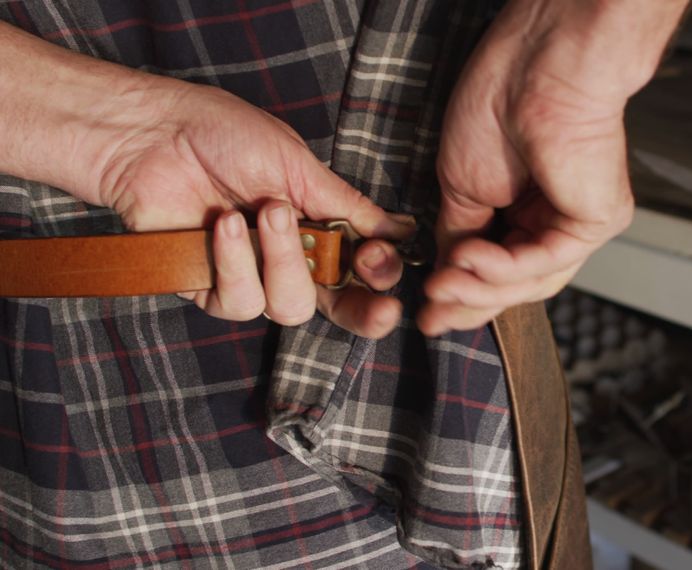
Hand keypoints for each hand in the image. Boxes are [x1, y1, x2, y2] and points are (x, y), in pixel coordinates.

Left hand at [98, 82, 413, 335]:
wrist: (153, 135)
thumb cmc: (224, 136)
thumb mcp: (299, 166)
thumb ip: (348, 205)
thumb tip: (401, 230)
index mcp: (321, 227)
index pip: (363, 270)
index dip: (380, 277)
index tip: (379, 260)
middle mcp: (291, 259)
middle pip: (341, 309)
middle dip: (364, 312)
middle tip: (380, 308)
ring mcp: (252, 276)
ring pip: (291, 308)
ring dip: (283, 260)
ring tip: (264, 213)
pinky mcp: (209, 288)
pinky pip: (239, 302)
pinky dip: (235, 263)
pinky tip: (225, 224)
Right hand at [419, 0, 689, 334]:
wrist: (536, 63)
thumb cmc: (501, 99)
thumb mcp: (462, 184)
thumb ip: (459, 235)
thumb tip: (445, 276)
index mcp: (527, 206)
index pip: (496, 267)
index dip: (460, 293)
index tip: (424, 310)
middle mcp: (556, 217)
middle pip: (515, 284)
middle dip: (468, 302)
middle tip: (429, 313)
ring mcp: (578, 221)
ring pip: (531, 282)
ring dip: (479, 289)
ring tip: (440, 286)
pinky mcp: (596, 220)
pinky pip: (546, 261)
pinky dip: (503, 267)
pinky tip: (469, 259)